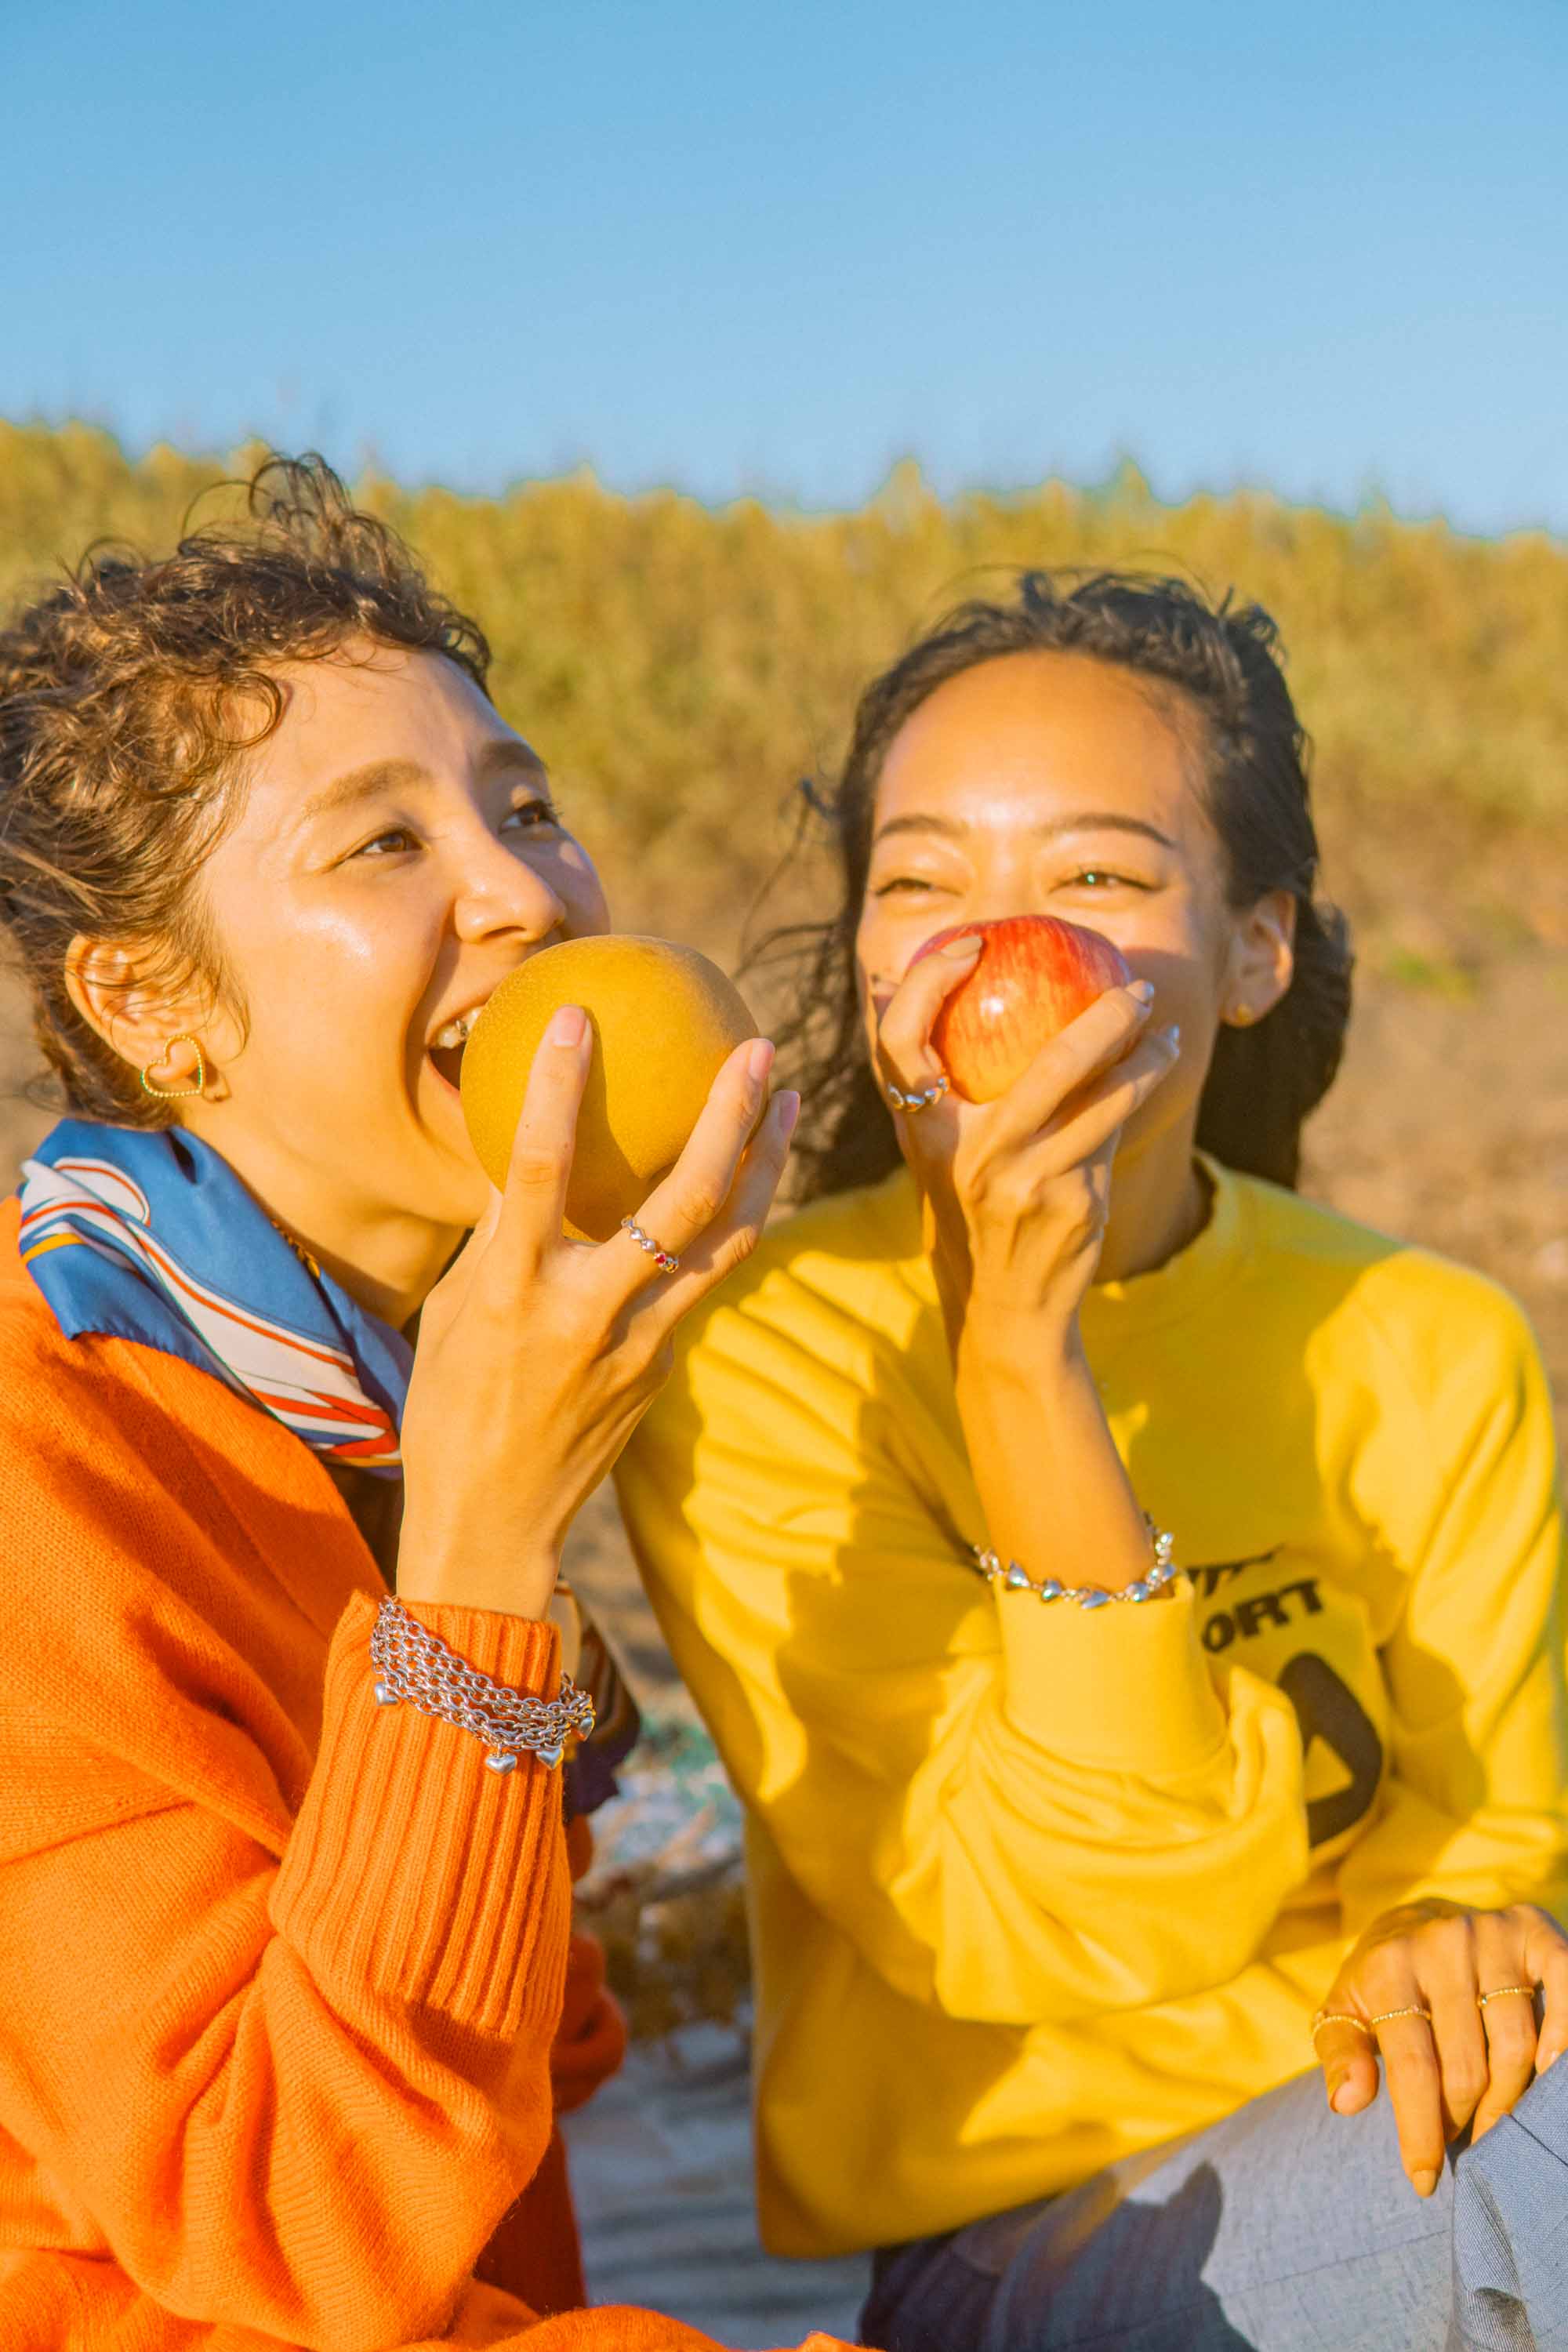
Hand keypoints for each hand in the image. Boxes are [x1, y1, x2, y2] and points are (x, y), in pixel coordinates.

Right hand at [397, 1004, 797, 1617]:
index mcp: (512, 1290)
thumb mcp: (455, 1310)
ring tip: (784, 1100)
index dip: (558, 1089)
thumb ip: (497, 1232)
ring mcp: (638, 1344)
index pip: (539, 1169)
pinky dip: (730, 1224)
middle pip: (678, 1202)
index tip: (579, 1016)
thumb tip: (521, 1145)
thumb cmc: (453, 1405)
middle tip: (757, 1049)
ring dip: (762, 1165)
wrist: (494, 1522)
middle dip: (727, 1119)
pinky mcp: (665, 1367)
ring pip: (725, 1241)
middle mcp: (586, 1312)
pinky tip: (744, 1180)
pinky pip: (705, 1280)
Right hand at [873, 934, 1178, 1350]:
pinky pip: (1112, 1132)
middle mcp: (968, 1154)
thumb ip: (930, 1079)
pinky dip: (1138, 1093)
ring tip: (1163, 1029)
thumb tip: (890, 984)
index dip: (926, 982)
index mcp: (922, 1131)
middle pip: (1050, 1064)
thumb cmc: (970, 1206)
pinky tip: (1158, 1068)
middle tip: (1133, 989)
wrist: (1003, 1304)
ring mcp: (1024, 1181)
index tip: (972, 942)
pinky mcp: (1071, 1204)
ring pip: (1103, 1099)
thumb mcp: (938, 1148)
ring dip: (1146, 1057)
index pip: (900, 1040)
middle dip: (1105, 1018)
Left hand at [1313, 1899, 1567, 2196]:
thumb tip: (1347, 2102)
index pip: (1411, 2066)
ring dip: (1508, 2100)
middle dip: (1464, 2120)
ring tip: (1493, 2121)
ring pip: (1515, 2045)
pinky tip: (1548, 2074)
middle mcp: (1440, 1944)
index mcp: (1388, 1966)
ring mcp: (1490, 1933)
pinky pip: (1564, 1986)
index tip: (1424, 2179)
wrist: (1416, 1917)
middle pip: (1467, 2065)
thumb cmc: (1381, 1983)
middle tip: (1461, 2141)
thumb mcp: (1345, 2012)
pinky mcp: (1531, 1929)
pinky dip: (1563, 2037)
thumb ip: (1340, 2056)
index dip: (1421, 2131)